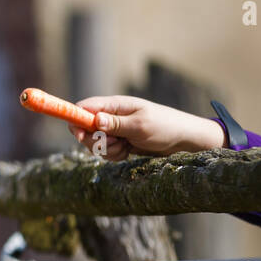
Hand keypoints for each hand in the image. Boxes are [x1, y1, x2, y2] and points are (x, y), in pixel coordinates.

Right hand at [69, 95, 227, 161]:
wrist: (184, 140)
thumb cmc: (165, 127)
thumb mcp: (140, 125)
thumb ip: (116, 123)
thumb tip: (95, 119)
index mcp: (115, 105)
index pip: (84, 108)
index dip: (76, 120)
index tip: (82, 135)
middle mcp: (111, 116)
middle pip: (84, 129)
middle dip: (95, 141)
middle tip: (115, 143)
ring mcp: (114, 129)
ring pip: (95, 143)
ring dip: (107, 150)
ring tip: (126, 147)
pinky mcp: (119, 142)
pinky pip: (106, 152)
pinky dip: (114, 155)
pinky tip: (129, 152)